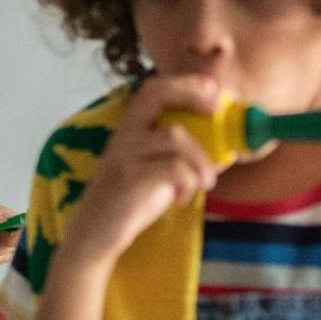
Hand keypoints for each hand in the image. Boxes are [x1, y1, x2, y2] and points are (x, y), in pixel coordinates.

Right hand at [56, 75, 223, 270]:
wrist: (95, 235)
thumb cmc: (130, 202)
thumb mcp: (156, 171)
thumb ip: (180, 156)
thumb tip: (225, 149)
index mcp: (131, 130)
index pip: (153, 90)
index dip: (184, 83)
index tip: (212, 87)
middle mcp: (124, 135)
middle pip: (154, 95)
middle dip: (190, 94)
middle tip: (216, 109)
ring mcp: (125, 155)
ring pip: (174, 136)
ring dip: (201, 159)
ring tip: (207, 182)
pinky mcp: (129, 179)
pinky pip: (173, 169)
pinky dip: (188, 184)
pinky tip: (183, 200)